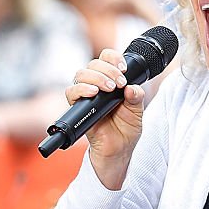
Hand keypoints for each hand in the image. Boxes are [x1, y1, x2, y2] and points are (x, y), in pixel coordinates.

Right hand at [66, 48, 145, 187]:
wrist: (119, 150)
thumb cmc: (126, 130)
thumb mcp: (137, 112)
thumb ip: (136, 97)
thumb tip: (131, 88)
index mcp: (112, 81)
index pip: (107, 58)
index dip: (113, 58)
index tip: (124, 69)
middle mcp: (97, 85)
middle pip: (94, 64)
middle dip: (108, 70)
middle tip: (119, 83)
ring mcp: (87, 95)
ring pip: (81, 74)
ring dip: (96, 77)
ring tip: (110, 89)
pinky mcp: (78, 107)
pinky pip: (71, 92)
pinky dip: (82, 89)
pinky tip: (94, 93)